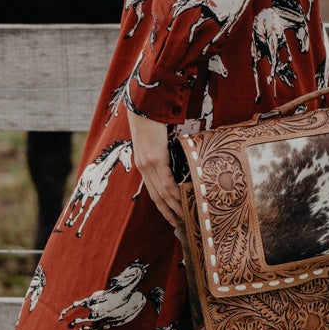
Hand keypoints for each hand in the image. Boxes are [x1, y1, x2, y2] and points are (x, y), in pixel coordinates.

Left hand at [126, 105, 182, 228]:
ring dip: (174, 205)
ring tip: (185, 215)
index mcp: (143, 165)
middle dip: (168, 212)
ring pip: (162, 191)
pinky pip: (166, 180)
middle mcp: (144, 167)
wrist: (144, 106)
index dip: (162, 206)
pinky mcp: (156, 158)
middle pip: (157, 196)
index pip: (153, 191)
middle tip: (180, 224)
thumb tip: (179, 161)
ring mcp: (149, 163)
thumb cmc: (152, 120)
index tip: (171, 218)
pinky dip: (174, 192)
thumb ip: (164, 153)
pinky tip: (182, 199)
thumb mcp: (156, 141)